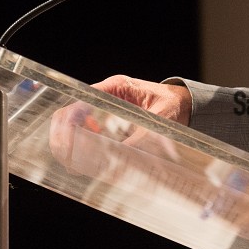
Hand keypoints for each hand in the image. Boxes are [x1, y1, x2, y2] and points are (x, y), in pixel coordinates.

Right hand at [48, 76, 191, 174]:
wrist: (184, 103)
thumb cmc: (174, 105)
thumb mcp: (160, 121)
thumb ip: (143, 138)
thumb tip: (126, 160)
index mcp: (115, 87)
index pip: (81, 100)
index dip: (70, 122)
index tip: (69, 145)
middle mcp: (105, 94)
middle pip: (69, 111)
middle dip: (63, 137)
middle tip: (70, 159)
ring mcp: (104, 105)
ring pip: (73, 122)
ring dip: (71, 142)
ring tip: (78, 162)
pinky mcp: (107, 117)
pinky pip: (84, 129)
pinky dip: (82, 144)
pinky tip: (92, 155)